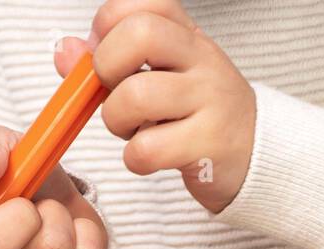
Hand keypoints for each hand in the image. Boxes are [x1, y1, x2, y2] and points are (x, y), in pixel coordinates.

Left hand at [58, 0, 255, 212]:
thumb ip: (110, 59)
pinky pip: (148, 149)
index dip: (107, 24)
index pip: (142, 2)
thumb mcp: (162, 74)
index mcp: (188, 36)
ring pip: (136, 96)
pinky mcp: (210, 145)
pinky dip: (135, 159)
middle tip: (113, 92)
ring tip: (132, 130)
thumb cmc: (200, 113)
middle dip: (106, 67)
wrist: (259, 155)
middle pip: (140, 34)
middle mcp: (202, 60)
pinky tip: (149, 156)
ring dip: (116, 121)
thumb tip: (64, 50)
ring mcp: (210, 101)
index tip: (106, 56)